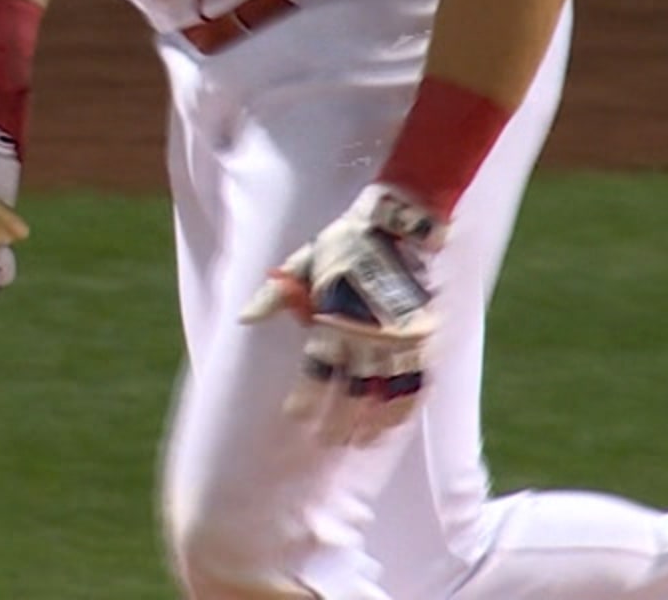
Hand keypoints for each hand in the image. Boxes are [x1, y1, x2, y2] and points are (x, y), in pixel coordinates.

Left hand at [239, 183, 443, 445]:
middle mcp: (366, 338)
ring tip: (362, 441)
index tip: (295, 416)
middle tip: (327, 441)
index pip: (318, 372)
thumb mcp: (304, 262)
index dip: (307, 399)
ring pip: (385, 396)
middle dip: (337, 421)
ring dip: (373, 423)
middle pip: (350, 394)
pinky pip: (417, 382)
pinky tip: (396, 423)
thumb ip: (277, 294)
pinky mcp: (422, 337)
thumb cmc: (346, 243)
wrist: (398, 226)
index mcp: (334, 320)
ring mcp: (398, 341)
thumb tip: (245, 318)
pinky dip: (406, 407)